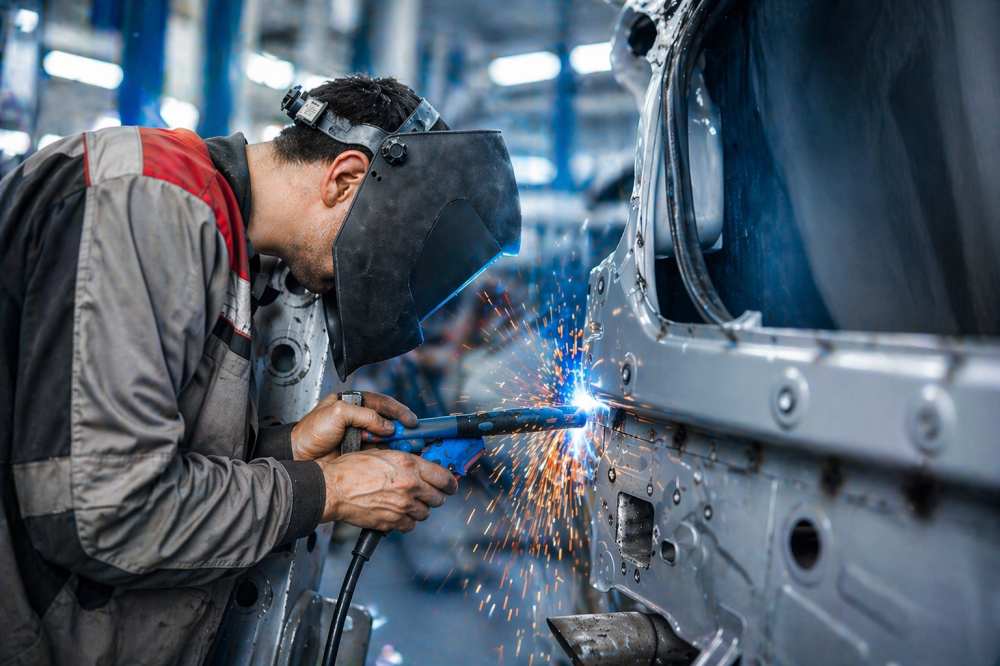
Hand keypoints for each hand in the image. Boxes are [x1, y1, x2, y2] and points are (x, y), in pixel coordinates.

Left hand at [291, 391, 417, 460]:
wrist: (298, 456)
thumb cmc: (310, 431)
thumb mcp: (337, 414)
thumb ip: (364, 416)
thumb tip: (386, 425)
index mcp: (355, 403)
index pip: (382, 403)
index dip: (398, 411)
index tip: (409, 420)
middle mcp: (360, 418)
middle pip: (389, 421)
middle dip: (403, 428)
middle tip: (415, 436)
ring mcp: (361, 436)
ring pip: (387, 438)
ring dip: (399, 442)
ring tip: (411, 447)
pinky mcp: (361, 453)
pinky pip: (381, 452)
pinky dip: (391, 454)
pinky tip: (399, 457)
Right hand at [317, 449, 458, 530]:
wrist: (333, 488)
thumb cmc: (352, 468)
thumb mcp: (383, 453)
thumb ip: (406, 461)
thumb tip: (422, 465)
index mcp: (409, 464)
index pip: (444, 477)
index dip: (451, 483)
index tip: (451, 485)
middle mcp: (409, 485)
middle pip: (439, 498)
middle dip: (435, 496)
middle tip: (427, 493)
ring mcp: (402, 505)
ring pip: (426, 513)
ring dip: (420, 509)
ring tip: (408, 502)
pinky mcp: (393, 522)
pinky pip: (411, 526)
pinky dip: (407, 521)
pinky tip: (398, 513)